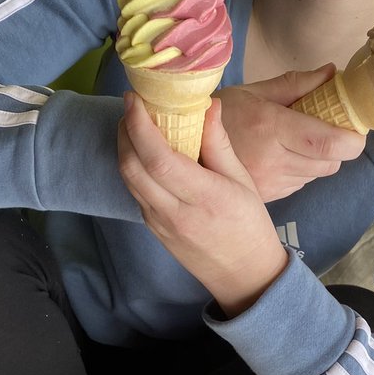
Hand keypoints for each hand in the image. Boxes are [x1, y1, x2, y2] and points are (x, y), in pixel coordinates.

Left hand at [118, 92, 288, 316]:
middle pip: (132, 167)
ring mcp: (159, 223)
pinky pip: (135, 191)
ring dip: (124, 147)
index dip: (139, 126)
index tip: (134, 99)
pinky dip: (132, 165)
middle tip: (132, 104)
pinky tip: (143, 151)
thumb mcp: (243, 181)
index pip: (158, 158)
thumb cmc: (249, 225)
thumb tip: (207, 104)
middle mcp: (174, 213)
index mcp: (202, 198)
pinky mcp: (152, 228)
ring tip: (134, 122)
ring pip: (128, 179)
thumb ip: (219, 143)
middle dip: (124, 131)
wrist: (243, 275)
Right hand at [215, 65, 365, 201]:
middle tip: (325, 129)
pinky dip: (300, 171)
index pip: (329, 143)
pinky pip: (300, 184)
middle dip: (336, 147)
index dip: (352, 139)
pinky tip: (281, 157)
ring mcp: (269, 182)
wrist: (184, 150)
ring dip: (317, 159)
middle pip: (331, 162)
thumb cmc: (220, 113)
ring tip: (297, 142)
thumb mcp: (254, 92)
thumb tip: (332, 74)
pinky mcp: (267, 195)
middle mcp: (273, 159)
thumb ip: (296, 85)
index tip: (353, 127)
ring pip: (317, 174)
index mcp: (272, 127)